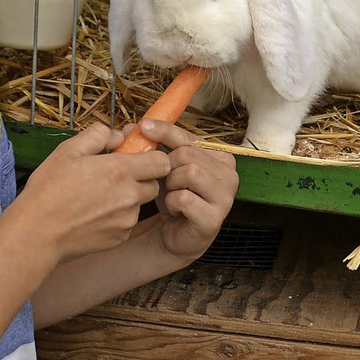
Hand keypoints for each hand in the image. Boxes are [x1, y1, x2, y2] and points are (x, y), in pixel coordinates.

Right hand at [5, 122, 171, 265]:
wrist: (36, 234)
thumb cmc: (48, 189)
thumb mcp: (68, 150)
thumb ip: (98, 135)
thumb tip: (119, 135)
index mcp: (119, 170)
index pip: (162, 161)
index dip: (152, 156)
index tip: (137, 155)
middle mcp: (129, 196)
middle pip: (154, 183)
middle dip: (142, 176)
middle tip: (116, 174)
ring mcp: (126, 219)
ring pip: (141, 202)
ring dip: (130, 196)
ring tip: (100, 195)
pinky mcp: (120, 237)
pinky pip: (128, 221)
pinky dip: (119, 215)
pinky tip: (95, 213)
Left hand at [135, 120, 237, 263]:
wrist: (176, 232)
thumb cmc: (174, 194)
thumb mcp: (164, 166)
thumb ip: (151, 145)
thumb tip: (130, 128)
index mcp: (220, 155)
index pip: (189, 136)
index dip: (165, 131)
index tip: (144, 126)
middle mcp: (229, 173)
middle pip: (187, 154)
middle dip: (167, 167)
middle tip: (164, 181)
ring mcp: (226, 197)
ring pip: (189, 173)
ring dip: (170, 185)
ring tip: (171, 194)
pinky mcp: (214, 218)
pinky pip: (184, 199)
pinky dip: (171, 203)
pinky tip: (174, 210)